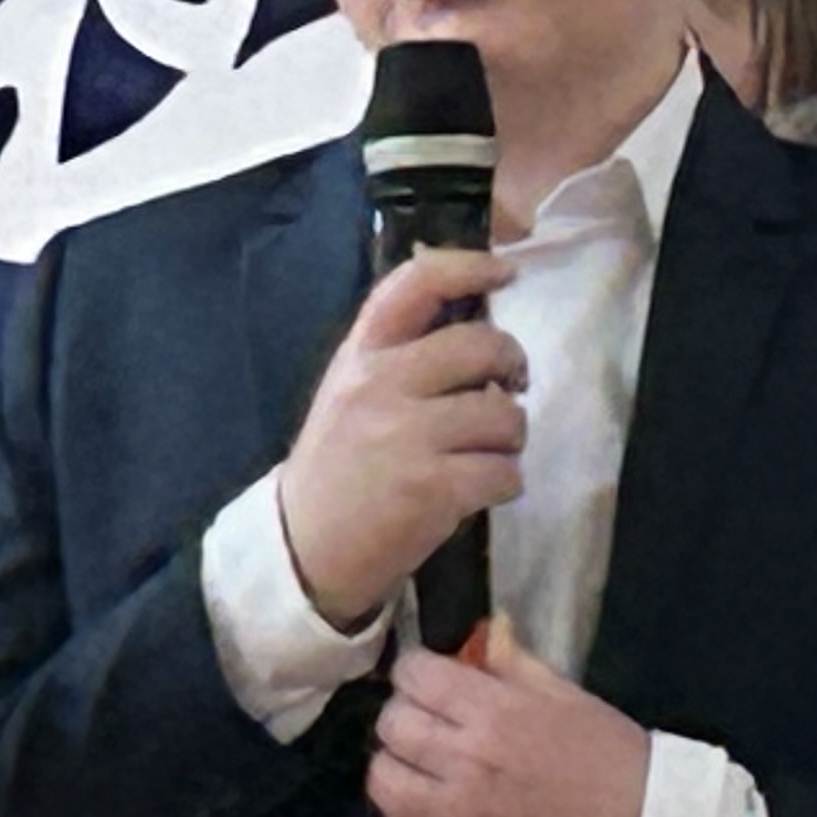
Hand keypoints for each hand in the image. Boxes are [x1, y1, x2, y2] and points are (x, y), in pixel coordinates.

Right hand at [278, 248, 523, 628]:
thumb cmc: (339, 467)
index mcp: (360, 355)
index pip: (414, 285)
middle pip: (482, 346)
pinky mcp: (433, 488)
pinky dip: (506, 483)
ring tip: (485, 452)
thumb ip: (401, 357)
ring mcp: (407, 436)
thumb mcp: (351, 394)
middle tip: (512, 387)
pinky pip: (506, 472)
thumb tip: (479, 331)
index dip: (468, 266)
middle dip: (513, 364)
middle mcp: (381, 385)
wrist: (303, 549)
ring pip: (506, 415)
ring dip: (510, 438)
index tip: (506, 272)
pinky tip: (481, 490)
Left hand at [369, 631, 649, 816]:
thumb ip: (519, 667)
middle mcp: (467, 761)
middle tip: (427, 734)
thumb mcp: (574, 701)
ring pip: (383, 784)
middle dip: (405, 721)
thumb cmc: (620, 767)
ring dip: (397, 775)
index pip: (415, 676)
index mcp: (497, 711)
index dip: (418, 677)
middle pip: (391, 726)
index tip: (430, 687)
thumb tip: (485, 636)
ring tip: (422, 782)